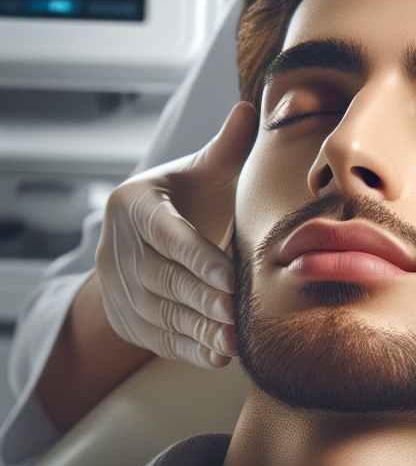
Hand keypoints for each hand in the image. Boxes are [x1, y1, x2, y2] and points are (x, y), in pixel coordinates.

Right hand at [95, 102, 257, 367]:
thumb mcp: (205, 170)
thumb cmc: (192, 196)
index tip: (230, 275)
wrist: (152, 235)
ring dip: (199, 329)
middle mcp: (115, 248)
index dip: (198, 256)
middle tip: (239, 313)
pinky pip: (158, 337)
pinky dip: (190, 348)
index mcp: (133, 205)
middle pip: (164, 278)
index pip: (167, 234)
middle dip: (204, 298)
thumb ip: (227, 147)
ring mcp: (117, 287)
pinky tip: (220, 355)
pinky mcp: (126, 319)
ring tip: (235, 340)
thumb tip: (251, 111)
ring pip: (161, 312)